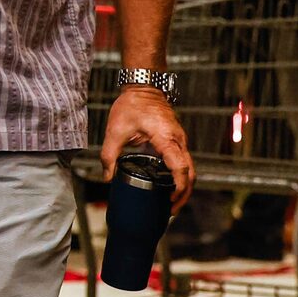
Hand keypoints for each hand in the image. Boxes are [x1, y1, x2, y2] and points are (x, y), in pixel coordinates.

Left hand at [100, 85, 194, 205]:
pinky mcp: (176, 140)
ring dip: (183, 186)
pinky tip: (168, 186)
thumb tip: (106, 176)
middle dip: (184, 194)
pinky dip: (179, 176)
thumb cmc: (132, 105)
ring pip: (189, 167)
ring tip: (170, 203)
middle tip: (171, 210)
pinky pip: (183, 161)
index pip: (181, 167)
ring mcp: (179, 140)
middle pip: (191, 172)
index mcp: (166, 138)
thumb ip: (110, 154)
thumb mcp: (116, 130)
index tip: (171, 200)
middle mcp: (178, 140)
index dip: (179, 186)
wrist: (144, 86)